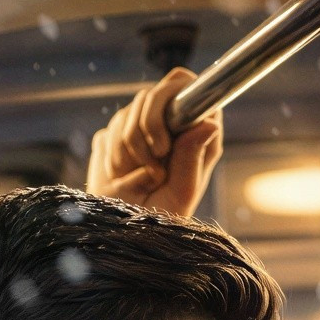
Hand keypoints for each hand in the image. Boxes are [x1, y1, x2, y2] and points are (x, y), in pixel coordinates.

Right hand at [85, 67, 223, 218]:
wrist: (123, 233)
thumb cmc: (161, 217)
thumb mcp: (181, 192)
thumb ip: (192, 157)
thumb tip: (210, 122)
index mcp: (193, 131)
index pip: (184, 86)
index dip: (168, 103)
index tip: (162, 143)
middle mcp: (167, 124)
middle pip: (150, 96)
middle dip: (143, 133)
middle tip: (151, 169)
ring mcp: (139, 128)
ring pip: (126, 115)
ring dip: (127, 151)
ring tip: (138, 180)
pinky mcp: (115, 137)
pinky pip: (109, 132)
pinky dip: (112, 157)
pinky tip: (121, 178)